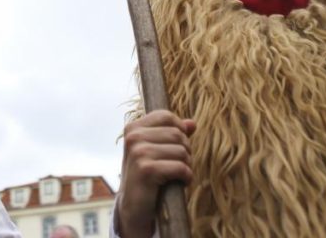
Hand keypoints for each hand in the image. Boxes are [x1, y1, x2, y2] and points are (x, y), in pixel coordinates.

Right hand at [117, 109, 195, 237]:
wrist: (134, 208)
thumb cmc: (148, 177)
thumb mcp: (156, 151)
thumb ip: (172, 134)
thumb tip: (192, 123)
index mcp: (133, 128)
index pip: (166, 116)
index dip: (179, 131)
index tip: (176, 147)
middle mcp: (133, 137)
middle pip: (177, 133)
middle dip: (185, 150)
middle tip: (179, 164)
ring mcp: (138, 153)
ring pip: (181, 150)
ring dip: (187, 165)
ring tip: (178, 174)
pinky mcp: (146, 170)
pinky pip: (181, 167)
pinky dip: (187, 177)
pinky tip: (180, 182)